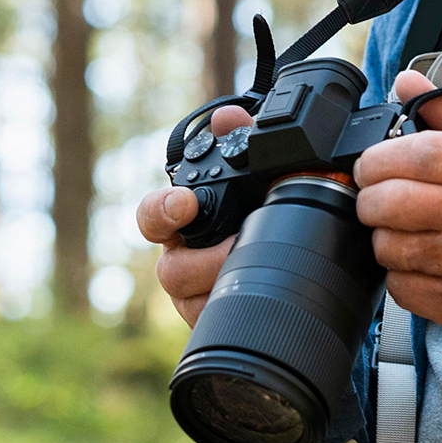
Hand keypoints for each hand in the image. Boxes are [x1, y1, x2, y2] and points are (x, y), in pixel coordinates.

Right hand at [136, 104, 253, 325]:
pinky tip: (256, 298)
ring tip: (256, 269)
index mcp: (183, 219)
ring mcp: (193, 293)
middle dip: (204, 262)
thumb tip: (228, 117)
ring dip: (224, 285)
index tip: (183, 204)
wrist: (288, 258)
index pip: (153, 216)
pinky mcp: (208, 320)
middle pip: (172, 269)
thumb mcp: (254, 172)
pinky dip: (232, 312)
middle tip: (235, 249)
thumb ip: (240, 138)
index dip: (162, 211)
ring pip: (192, 301)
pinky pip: (209, 325)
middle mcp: (181, 256)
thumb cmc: (256, 210)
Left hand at [353, 69, 441, 344]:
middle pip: (393, 200)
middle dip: (369, 197)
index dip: (380, 156)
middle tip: (375, 196)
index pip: (420, 153)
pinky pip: (398, 285)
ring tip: (402, 230)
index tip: (371, 163)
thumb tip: (406, 81)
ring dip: (382, 236)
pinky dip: (398, 273)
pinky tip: (418, 262)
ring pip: (388, 245)